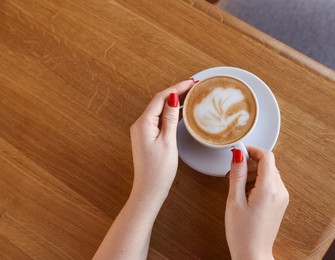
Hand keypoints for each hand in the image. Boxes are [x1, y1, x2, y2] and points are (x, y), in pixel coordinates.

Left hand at [130, 80, 193, 200]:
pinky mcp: (146, 137)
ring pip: (159, 110)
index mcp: (144, 123)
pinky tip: (181, 112)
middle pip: (159, 101)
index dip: (176, 88)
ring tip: (190, 95)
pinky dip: (170, 113)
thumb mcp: (168, 142)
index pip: (161, 98)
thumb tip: (173, 98)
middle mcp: (140, 124)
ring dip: (174, 101)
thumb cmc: (159, 170)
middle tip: (194, 86)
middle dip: (176, 92)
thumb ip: (170, 119)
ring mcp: (142, 131)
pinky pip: (159, 119)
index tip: (191, 82)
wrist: (149, 190)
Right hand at [225, 147, 288, 259]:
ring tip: (236, 185)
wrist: (253, 254)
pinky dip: (257, 183)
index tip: (239, 152)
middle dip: (249, 164)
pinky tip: (244, 193)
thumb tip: (238, 154)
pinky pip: (270, 184)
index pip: (267, 156)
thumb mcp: (234, 200)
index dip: (252, 150)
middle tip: (233, 172)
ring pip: (268, 174)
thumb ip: (237, 174)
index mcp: (269, 189)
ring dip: (252, 173)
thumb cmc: (242, 232)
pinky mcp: (279, 203)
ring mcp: (281, 198)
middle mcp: (280, 191)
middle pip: (268, 164)